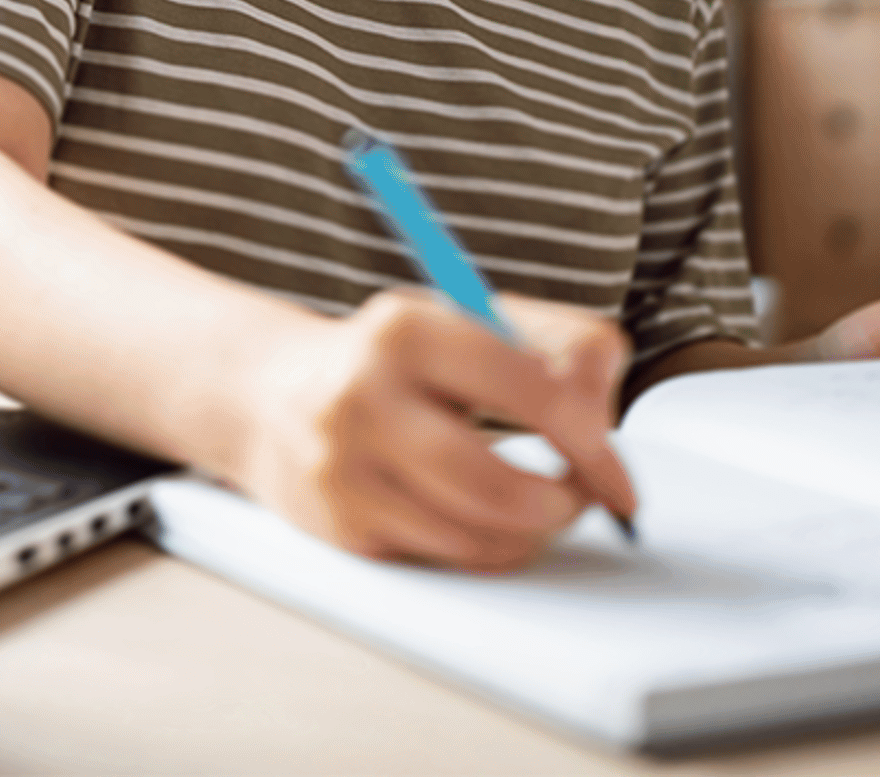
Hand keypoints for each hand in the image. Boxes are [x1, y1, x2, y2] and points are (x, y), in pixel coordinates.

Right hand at [230, 288, 634, 570]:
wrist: (267, 395)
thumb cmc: (393, 361)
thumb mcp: (470, 320)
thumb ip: (559, 343)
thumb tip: (602, 402)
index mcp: (405, 330)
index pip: (523, 386)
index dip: (587, 433)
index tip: (612, 460)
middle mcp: (364, 398)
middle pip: (494, 484)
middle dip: (561, 502)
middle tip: (581, 496)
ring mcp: (345, 470)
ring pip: (475, 536)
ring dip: (530, 532)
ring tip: (539, 505)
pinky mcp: (342, 527)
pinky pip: (446, 559)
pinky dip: (485, 547)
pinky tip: (485, 518)